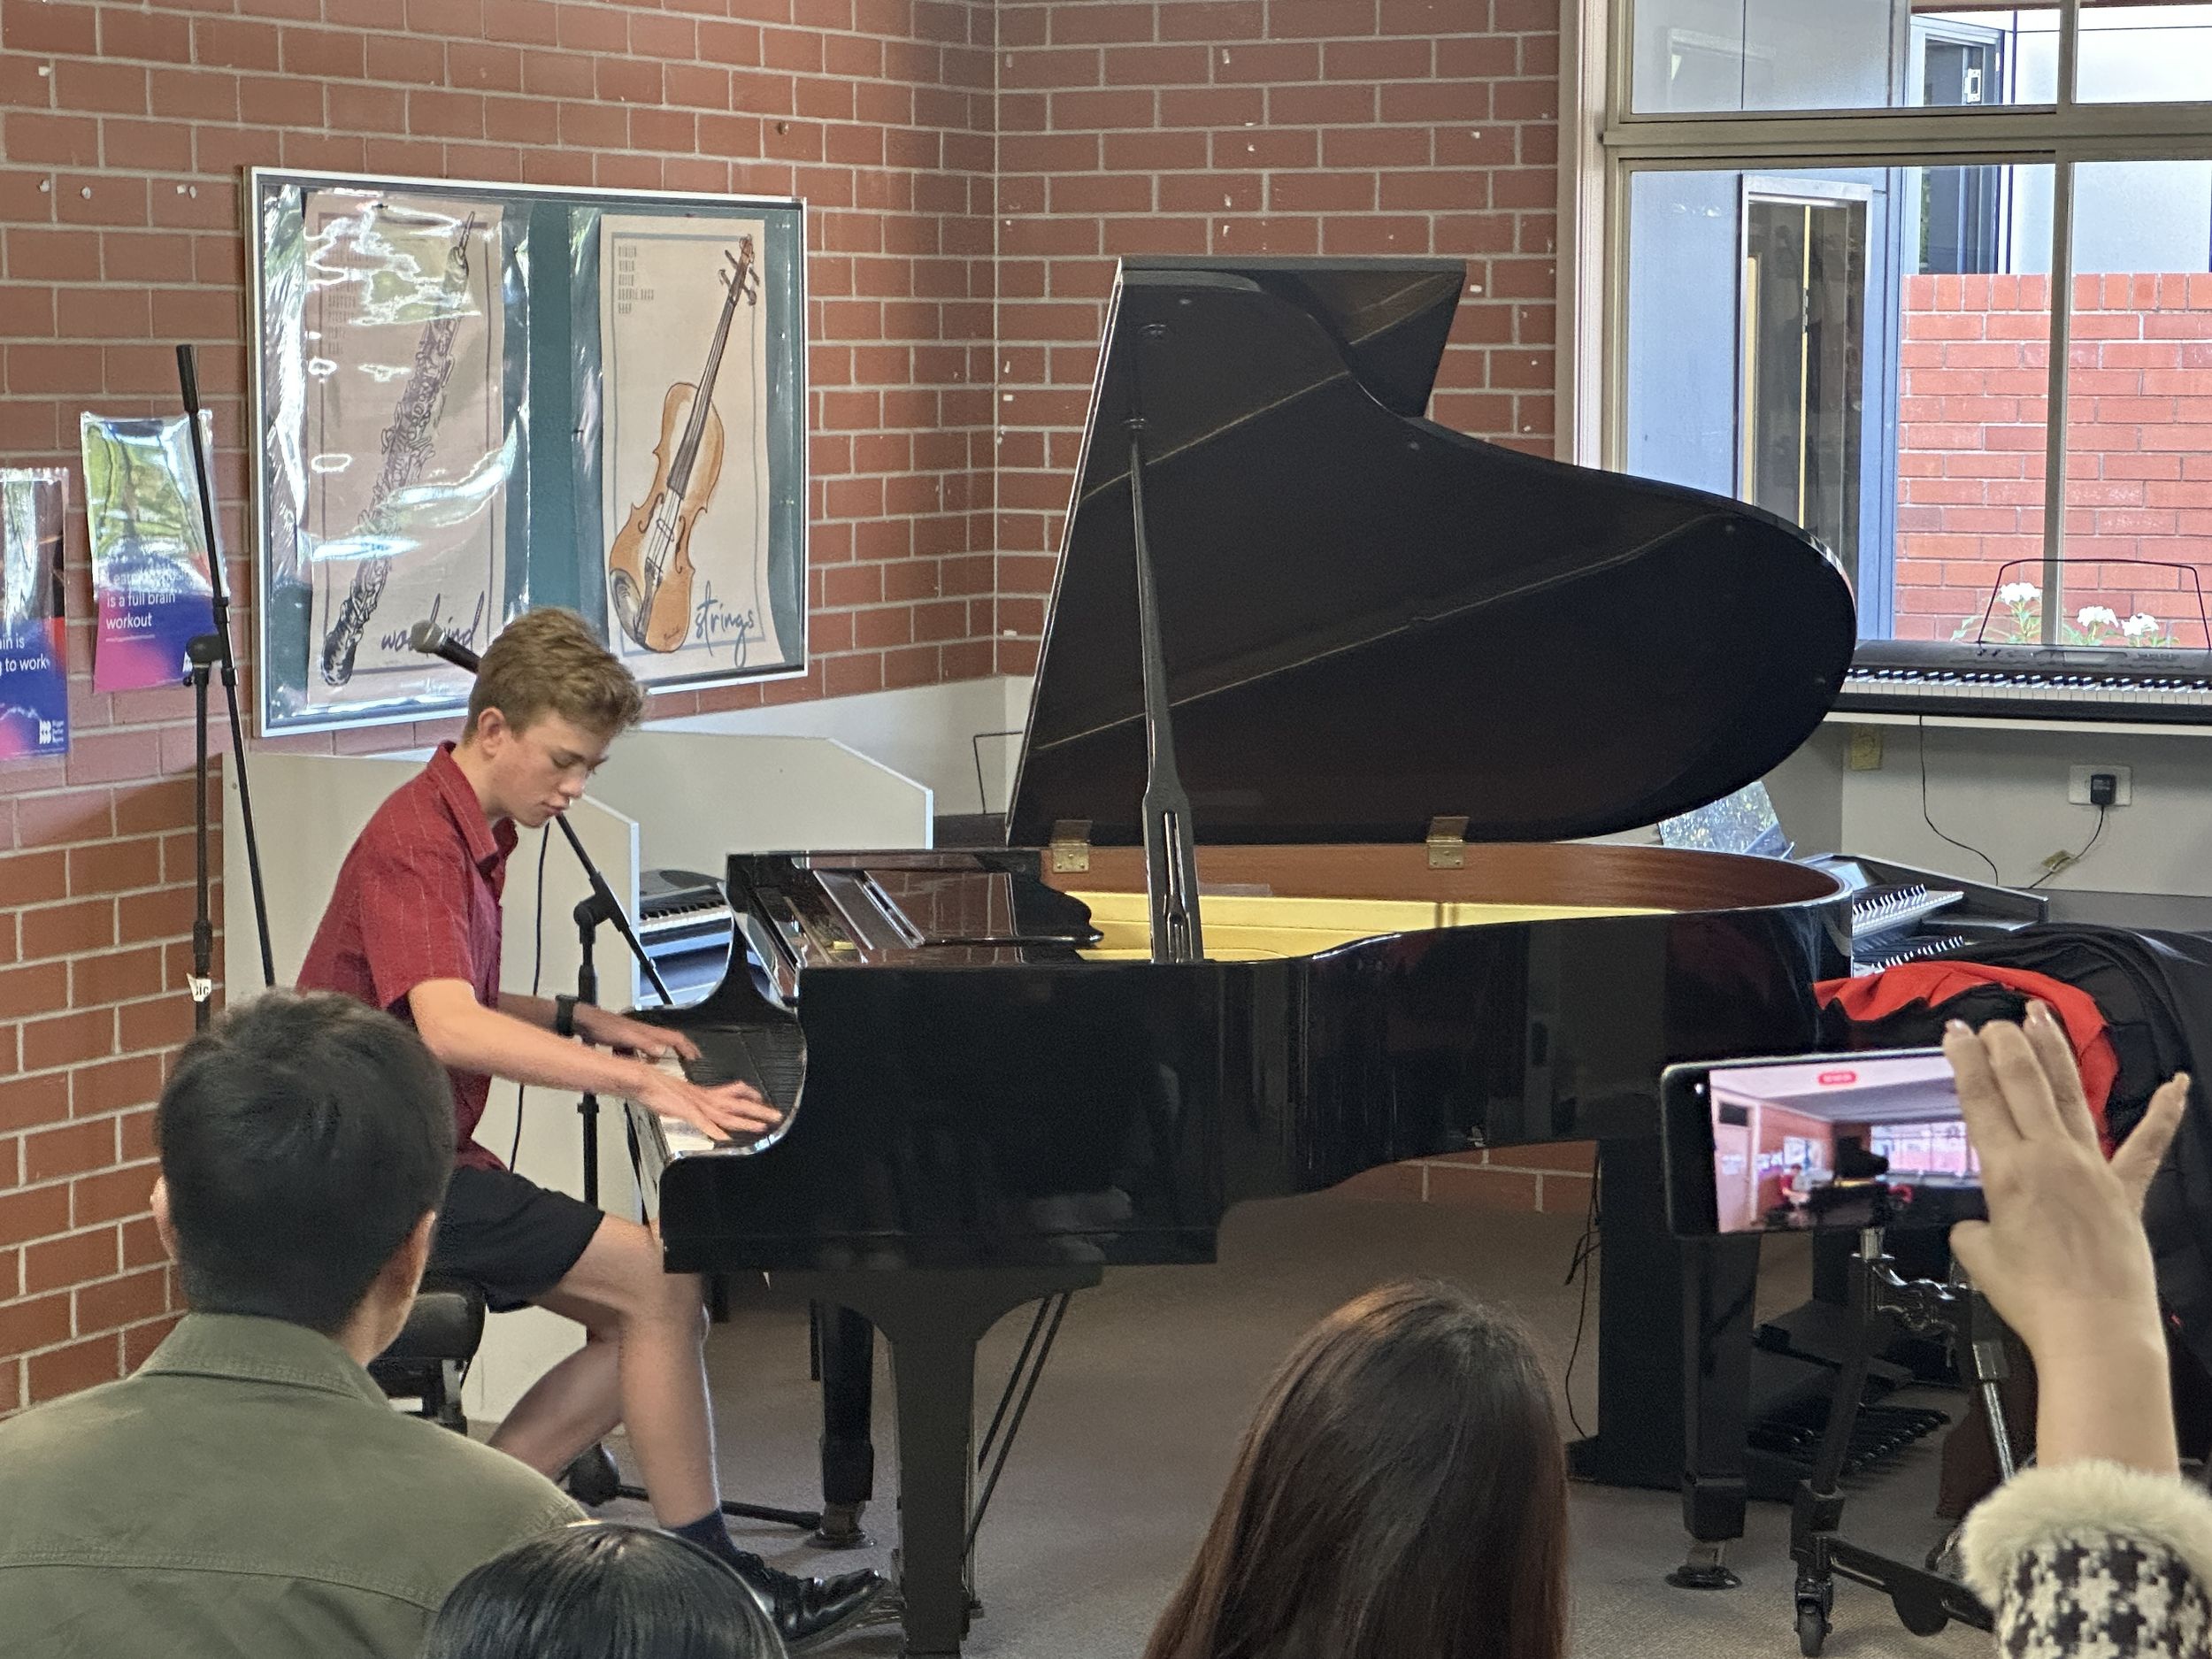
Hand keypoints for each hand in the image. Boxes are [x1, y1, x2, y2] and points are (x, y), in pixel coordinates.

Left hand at [577, 1004, 699, 1061]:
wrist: (583, 1021)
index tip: (696, 1058)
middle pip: (667, 1044)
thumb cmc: (602, 1025)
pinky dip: (638, 1061)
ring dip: (656, 1060)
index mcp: (648, 1032)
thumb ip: (644, 1044)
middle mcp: (643, 1034)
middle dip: (678, 1054)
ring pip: (650, 1050)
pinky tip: (632, 1067)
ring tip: (659, 1072)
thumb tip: (660, 1051)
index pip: (676, 1038)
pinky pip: (636, 1053)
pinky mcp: (622, 1041)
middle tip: (686, 1065)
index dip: (688, 1048)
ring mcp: (633, 1037)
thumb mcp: (625, 1036)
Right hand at [636, 1063, 780, 1141]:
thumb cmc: (657, 1087)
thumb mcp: (680, 1094)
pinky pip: (702, 1122)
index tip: (762, 1098)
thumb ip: (694, 1104)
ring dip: (744, 1121)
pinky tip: (724, 1138)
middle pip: (736, 1105)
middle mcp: (704, 1097)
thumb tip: (703, 1111)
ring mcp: (696, 1105)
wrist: (641, 1080)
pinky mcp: (685, 1110)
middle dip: (758, 1111)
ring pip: (726, 1114)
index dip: (750, 1095)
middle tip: (776, 1115)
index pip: (733, 1092)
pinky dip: (713, 1130)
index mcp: (703, 1093)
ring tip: (761, 1127)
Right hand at [1945, 1006, 2185, 1473]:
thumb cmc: (2037, 1301)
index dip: (1965, 1060)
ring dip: (2055, 1051)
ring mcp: (2093, 1170)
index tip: (1956, 1034)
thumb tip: (1979, 1227)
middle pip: (2024, 1082)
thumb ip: (1975, 1232)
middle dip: (2005, 1043)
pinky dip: (2163, 1112)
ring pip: (2072, 1094)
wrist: (2095, 1330)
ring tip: (2041, 1017)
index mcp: (2006, 1172)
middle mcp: (2050, 1159)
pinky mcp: (2126, 1191)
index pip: (1980, 1098)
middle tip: (1993, 1019)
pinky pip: (2147, 1145)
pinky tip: (2174, 1083)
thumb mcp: (1980, 1260)